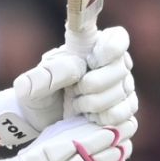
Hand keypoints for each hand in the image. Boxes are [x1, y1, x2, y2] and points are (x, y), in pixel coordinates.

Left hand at [0, 25, 135, 147]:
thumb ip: (45, 76)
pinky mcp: (124, 111)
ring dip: (96, 103)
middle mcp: (114, 65)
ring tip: (77, 104)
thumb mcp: (33, 84)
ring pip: (124, 93)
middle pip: (121, 68)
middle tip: (74, 90)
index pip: (118, 38)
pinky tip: (90, 118)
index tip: (90, 61)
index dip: (109, 49)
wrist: (43, 122)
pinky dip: (105, 118)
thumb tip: (70, 71)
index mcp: (94, 47)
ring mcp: (123, 88)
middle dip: (94, 83)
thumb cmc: (41, 93)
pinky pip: (126, 115)